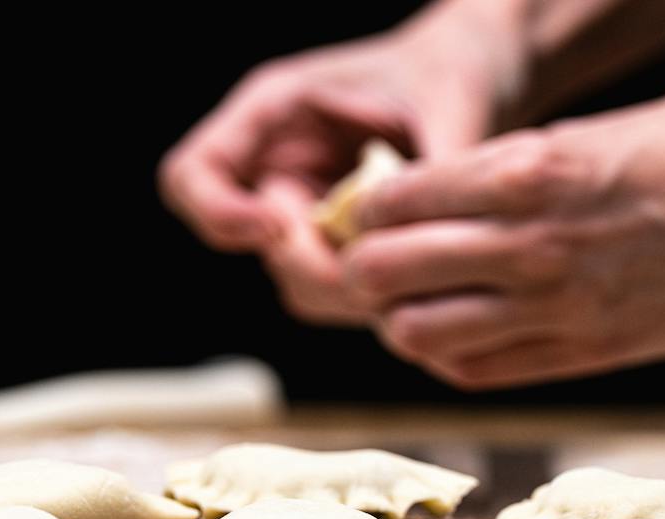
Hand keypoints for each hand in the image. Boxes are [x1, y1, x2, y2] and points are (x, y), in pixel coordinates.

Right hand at [158, 12, 521, 323]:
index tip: (273, 228)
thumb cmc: (446, 73)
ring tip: (418, 266)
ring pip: (302, 285)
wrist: (471, 84)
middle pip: (256, 249)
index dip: (219, 213)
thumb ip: (430, 163)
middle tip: (376, 269)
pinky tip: (426, 280)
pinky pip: (343, 296)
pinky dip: (380, 298)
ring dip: (354, 290)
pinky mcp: (344, 255)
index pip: (192, 175)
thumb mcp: (441, 100)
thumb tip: (431, 237)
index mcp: (272, 114)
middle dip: (313, 268)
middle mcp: (277, 172)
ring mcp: (307, 219)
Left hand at [342, 90, 664, 388]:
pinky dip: (449, 357)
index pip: (393, 201)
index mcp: (530, 170)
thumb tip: (447, 199)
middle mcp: (533, 243)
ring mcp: (559, 307)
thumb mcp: (593, 130)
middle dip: (365, 269)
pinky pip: (480, 371)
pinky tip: (457, 336)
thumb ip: (513, 169)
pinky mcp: (587, 353)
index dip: (364, 211)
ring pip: (420, 335)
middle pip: (387, 275)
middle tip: (372, 265)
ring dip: (401, 320)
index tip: (367, 214)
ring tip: (414, 304)